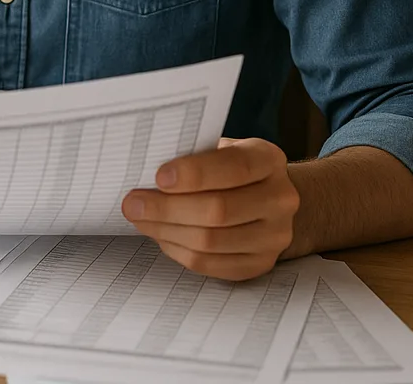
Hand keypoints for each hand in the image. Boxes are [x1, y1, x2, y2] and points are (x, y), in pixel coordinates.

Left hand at [121, 137, 299, 280]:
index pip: (234, 166)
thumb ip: (191, 153)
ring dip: (167, 231)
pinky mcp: (260, 263)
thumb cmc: (227, 166)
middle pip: (219, 210)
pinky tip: (160, 235)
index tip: (158, 177)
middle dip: (168, 207)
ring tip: (139, 219)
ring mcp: (274, 235)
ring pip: (212, 241)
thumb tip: (144, 167)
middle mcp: (280, 198)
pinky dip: (178, 250)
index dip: (194, 173)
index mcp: (268, 159)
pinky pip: (212, 264)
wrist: (266, 196)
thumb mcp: (218, 148)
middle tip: (132, 203)